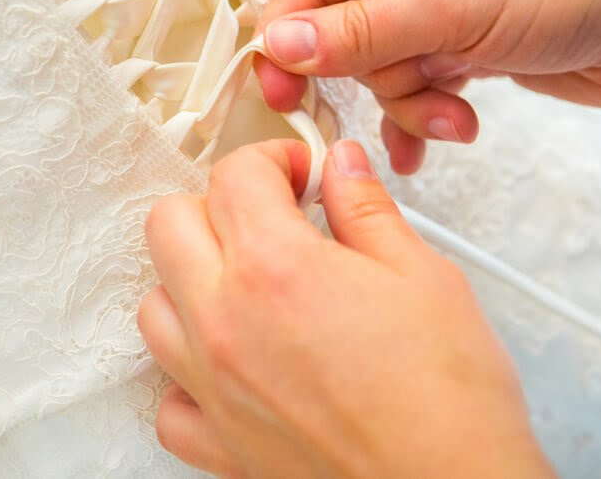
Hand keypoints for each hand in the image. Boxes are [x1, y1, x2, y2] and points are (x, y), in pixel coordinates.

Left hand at [138, 139, 553, 477]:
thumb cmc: (446, 397)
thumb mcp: (422, 274)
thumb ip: (367, 208)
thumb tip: (342, 167)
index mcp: (276, 268)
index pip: (235, 176)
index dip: (274, 157)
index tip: (302, 172)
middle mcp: (227, 323)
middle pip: (169, 224)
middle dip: (219, 203)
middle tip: (273, 214)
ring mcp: (214, 387)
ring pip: (154, 305)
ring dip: (193, 278)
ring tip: (249, 282)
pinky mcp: (220, 443)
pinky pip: (168, 399)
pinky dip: (188, 372)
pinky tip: (233, 361)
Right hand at [255, 0, 600, 173]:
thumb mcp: (454, 7)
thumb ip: (362, 34)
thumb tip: (280, 46)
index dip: (290, 35)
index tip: (280, 90)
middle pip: (344, 33)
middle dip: (375, 77)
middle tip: (406, 96)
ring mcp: (442, 4)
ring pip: (383, 71)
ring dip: (414, 103)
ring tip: (457, 116)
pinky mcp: (468, 47)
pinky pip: (421, 88)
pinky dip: (429, 116)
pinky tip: (450, 134)